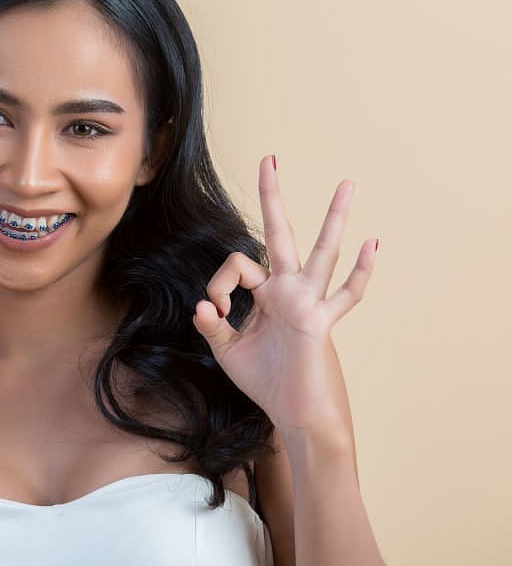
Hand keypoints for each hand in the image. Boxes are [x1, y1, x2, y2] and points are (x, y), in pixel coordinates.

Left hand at [192, 155, 376, 443]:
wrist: (294, 414)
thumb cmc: (265, 381)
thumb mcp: (228, 351)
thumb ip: (213, 325)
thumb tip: (201, 305)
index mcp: (265, 294)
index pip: (237, 266)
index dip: (218, 284)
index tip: (215, 311)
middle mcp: (288, 290)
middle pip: (280, 234)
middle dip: (273, 196)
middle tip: (269, 159)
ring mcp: (308, 302)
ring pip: (323, 252)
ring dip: (333, 218)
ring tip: (346, 184)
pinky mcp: (320, 322)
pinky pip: (346, 294)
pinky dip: (360, 272)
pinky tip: (373, 244)